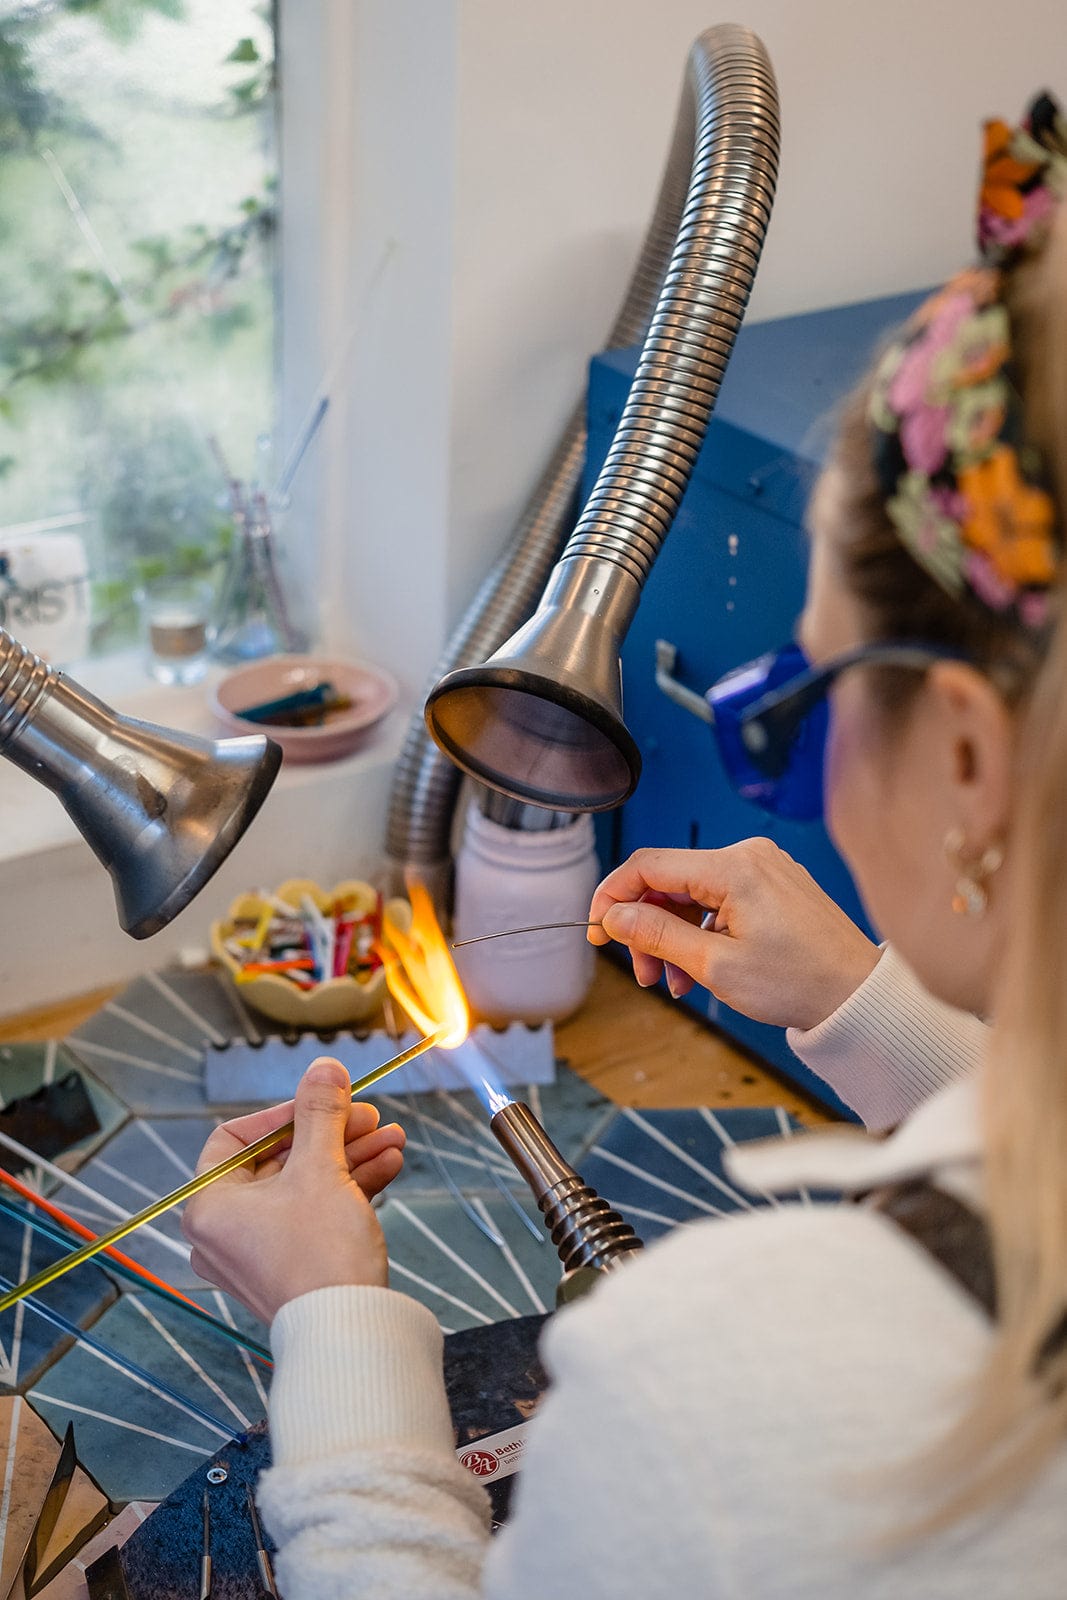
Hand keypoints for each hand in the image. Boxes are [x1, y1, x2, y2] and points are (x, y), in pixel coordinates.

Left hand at [182, 1058, 405, 1324]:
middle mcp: (225, 1232)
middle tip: (370, 1116)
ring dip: (350, 1157)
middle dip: (332, 1134)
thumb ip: (320, 1112)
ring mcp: (259, 1253)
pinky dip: (348, 1189)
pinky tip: (389, 1165)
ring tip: (393, 1137)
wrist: (348, 1333)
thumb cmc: (319, 1254)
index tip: (322, 1101)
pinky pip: (315, 1214)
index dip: (282, 1114)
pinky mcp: (291, 1268)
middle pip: (279, 1161)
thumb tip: (323, 1068)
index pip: (235, 1139)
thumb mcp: (321, 1168)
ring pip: (304, 1187)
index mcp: (210, 1206)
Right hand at [588, 838, 879, 1030]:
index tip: (596, 930)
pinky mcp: (773, 885)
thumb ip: (656, 934)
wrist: (858, 996)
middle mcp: (748, 856)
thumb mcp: (714, 965)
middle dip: (646, 928)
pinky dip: (701, 933)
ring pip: (691, 895)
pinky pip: (719, 901)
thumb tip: (613, 915)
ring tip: (675, 982)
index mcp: (733, 867)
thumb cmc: (800, 982)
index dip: (612, 896)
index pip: (648, 865)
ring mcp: (763, 869)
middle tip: (643, 973)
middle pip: (669, 881)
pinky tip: (699, 969)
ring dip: (673, 937)